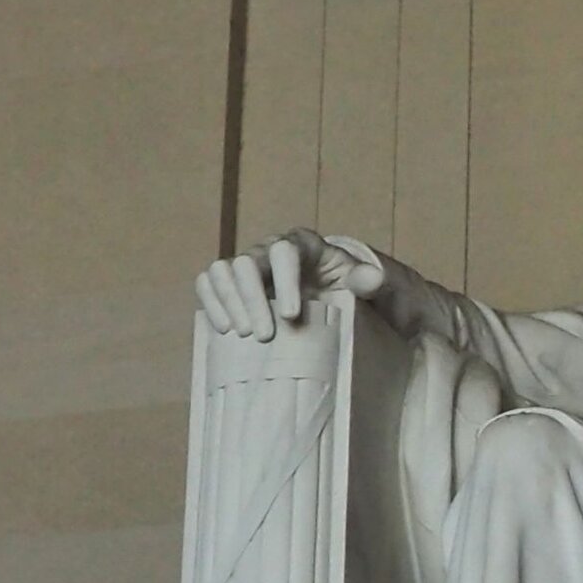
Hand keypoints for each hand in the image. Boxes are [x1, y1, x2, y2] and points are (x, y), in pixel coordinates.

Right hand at [196, 230, 398, 340]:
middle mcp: (270, 250)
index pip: (285, 252)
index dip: (284, 282)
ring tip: (243, 335)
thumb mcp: (372, 287)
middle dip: (252, 299)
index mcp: (304, 246)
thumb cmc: (354, 293)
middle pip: (247, 262)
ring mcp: (248, 266)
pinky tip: (224, 329)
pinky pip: (209, 283)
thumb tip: (371, 279)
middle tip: (264, 336)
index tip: (291, 316)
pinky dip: (211, 303)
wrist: (338, 301)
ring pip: (223, 271)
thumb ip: (373, 282)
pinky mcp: (233, 284)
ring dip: (228, 302)